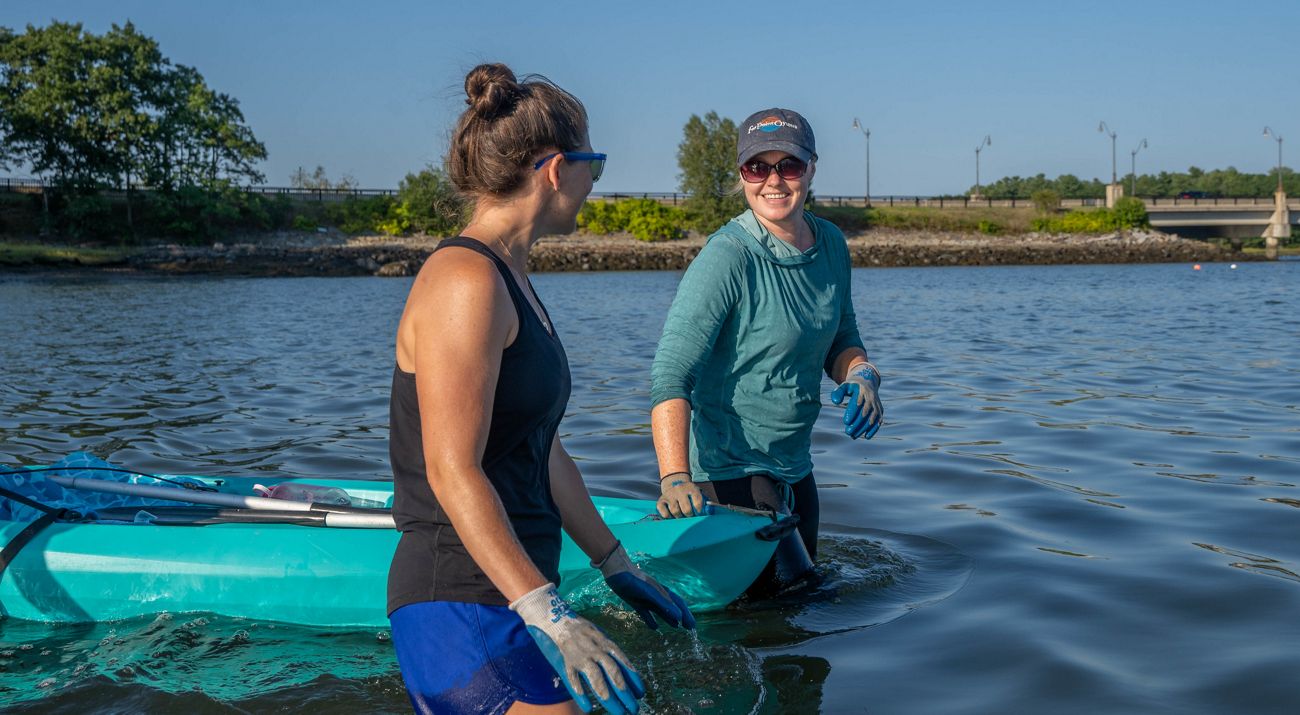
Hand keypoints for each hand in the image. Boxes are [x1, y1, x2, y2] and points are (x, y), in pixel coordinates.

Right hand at [510, 583, 645, 713]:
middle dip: (625, 692)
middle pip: (613, 673)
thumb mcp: (598, 633)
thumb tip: (622, 665)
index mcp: (605, 643)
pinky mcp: (565, 663)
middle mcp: (595, 650)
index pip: (623, 662)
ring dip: (609, 697)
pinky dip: (581, 695)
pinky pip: (574, 681)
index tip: (641, 693)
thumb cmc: (578, 627)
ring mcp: (580, 657)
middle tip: (634, 708)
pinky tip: (588, 708)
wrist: (553, 616)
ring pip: (597, 680)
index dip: (633, 679)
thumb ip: (608, 648)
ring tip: (618, 712)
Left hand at [597, 542, 695, 629]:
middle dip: (682, 617)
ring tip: (677, 627)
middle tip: (689, 628)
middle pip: (672, 608)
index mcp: (662, 592)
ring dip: (670, 619)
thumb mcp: (649, 593)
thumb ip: (663, 604)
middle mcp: (657, 596)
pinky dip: (652, 621)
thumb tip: (679, 617)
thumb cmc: (633, 580)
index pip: (678, 604)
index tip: (692, 626)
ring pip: (662, 611)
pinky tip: (655, 627)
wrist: (616, 571)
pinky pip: (647, 614)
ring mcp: (647, 599)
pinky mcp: (636, 602)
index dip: (686, 615)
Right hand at [656, 472, 706, 517]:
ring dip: (679, 517)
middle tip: (689, 516)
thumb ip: (706, 503)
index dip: (699, 511)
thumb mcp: (699, 494)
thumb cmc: (690, 494)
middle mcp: (680, 490)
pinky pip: (664, 513)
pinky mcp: (661, 500)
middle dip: (689, 515)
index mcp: (692, 488)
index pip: (698, 502)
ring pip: (675, 511)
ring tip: (681, 516)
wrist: (674, 484)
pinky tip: (672, 515)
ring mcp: (670, 495)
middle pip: (686, 509)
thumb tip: (710, 511)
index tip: (698, 514)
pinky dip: (668, 517)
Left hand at [830, 364, 883, 439]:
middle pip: (864, 412)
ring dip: (864, 428)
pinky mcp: (880, 410)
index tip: (845, 422)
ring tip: (853, 436)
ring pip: (872, 418)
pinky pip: (878, 420)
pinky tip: (867, 436)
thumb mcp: (844, 386)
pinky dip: (874, 429)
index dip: (852, 413)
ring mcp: (877, 404)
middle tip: (848, 432)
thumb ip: (838, 392)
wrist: (867, 382)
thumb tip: (835, 402)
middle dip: (857, 423)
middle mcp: (871, 397)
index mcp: (862, 391)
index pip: (857, 403)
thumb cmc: (852, 387)